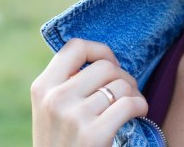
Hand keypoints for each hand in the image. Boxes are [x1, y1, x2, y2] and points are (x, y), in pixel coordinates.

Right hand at [31, 39, 147, 146]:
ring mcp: (73, 117)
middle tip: (125, 93)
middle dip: (123, 76)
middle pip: (106, 66)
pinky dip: (141, 106)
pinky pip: (130, 103)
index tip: (109, 66)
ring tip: (131, 106)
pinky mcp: (93, 135)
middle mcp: (54, 99)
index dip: (100, 51)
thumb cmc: (63, 144)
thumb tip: (104, 58)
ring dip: (134, 94)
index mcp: (42, 88)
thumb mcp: (52, 112)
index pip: (75, 47)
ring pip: (121, 85)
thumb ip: (68, 84)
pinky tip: (139, 114)